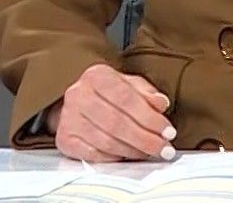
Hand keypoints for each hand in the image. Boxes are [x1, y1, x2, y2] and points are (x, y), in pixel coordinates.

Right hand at [51, 63, 176, 162]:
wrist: (77, 103)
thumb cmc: (106, 94)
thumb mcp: (129, 85)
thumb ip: (146, 93)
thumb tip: (161, 104)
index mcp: (96, 75)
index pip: (126, 98)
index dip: (149, 117)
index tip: (168, 131)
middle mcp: (78, 94)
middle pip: (116, 122)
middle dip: (145, 139)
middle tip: (164, 148)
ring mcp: (68, 118)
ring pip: (106, 141)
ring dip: (133, 150)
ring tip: (151, 153)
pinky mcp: (64, 139)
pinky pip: (93, 154)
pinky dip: (114, 158)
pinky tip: (128, 156)